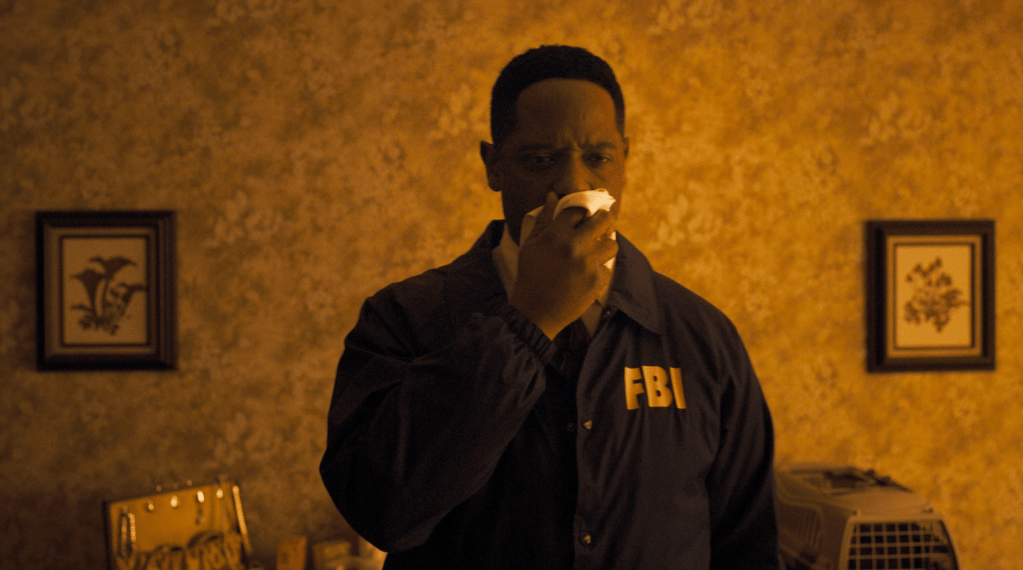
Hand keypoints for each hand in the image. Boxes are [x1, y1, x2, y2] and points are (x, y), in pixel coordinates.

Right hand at [509, 192, 617, 338]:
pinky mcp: (598, 281)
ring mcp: (589, 264)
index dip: (583, 210)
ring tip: (596, 250)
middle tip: (602, 223)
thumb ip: (543, 219)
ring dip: (605, 245)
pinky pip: (607, 268)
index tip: (585, 214)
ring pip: (612, 244)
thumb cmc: (530, 276)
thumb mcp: (530, 245)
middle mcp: (575, 246)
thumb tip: (552, 195)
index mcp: (556, 234)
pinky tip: (587, 275)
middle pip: (604, 219)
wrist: (535, 313)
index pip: (578, 209)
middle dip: (604, 219)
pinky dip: (599, 270)